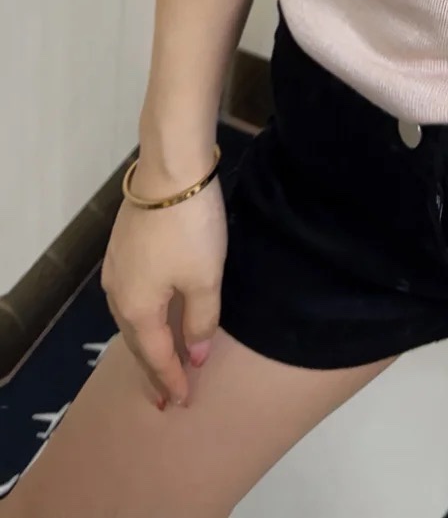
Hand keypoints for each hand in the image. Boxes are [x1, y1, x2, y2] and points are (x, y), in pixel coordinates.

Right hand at [100, 167, 226, 410]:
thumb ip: (201, 321)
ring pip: (131, 319)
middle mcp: (118, 293)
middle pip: (137, 342)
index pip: (156, 356)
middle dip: (153, 370)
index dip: (171, 380)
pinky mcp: (123, 247)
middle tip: (164, 399)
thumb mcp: (205, 278)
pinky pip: (131, 297)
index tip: (183, 402)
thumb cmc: (189, 228)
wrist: (170, 170)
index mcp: (137, 308)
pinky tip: (152, 317)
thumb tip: (195, 356)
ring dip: (147, 343)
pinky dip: (144, 317)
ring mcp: (116, 268)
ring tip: (160, 363)